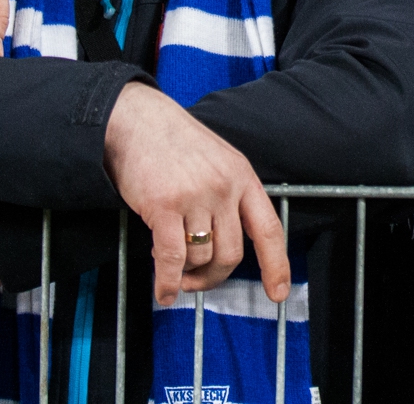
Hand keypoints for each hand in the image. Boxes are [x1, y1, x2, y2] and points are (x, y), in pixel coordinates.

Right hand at [105, 83, 289, 305]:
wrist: (135, 120)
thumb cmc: (173, 142)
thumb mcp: (218, 160)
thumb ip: (228, 196)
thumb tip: (223, 245)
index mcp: (242, 176)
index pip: (268, 228)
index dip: (276, 265)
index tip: (278, 293)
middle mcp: (224, 188)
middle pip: (232, 253)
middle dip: (214, 276)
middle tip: (198, 282)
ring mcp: (195, 197)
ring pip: (201, 258)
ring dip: (187, 274)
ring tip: (174, 268)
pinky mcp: (164, 206)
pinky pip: (172, 259)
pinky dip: (167, 282)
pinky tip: (163, 291)